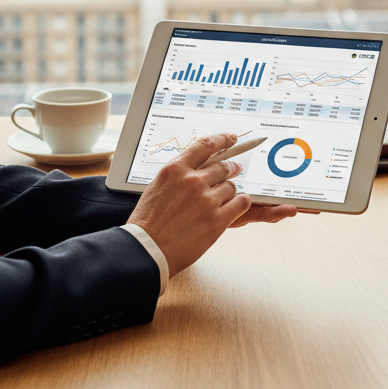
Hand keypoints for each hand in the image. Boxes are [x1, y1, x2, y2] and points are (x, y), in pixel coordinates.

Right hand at [127, 133, 292, 274]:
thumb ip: (180, 175)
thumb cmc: (148, 222)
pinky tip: (237, 205)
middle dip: (230, 169)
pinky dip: (241, 203)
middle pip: (223, 167)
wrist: (146, 250)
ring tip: (223, 199)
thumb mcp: (159, 186)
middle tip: (234, 171)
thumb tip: (198, 169)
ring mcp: (206, 200)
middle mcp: (193, 181)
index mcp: (176, 169)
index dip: (222, 140)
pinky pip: (240, 203)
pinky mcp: (217, 220)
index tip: (231, 139)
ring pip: (231, 186)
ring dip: (230, 191)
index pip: (205, 145)